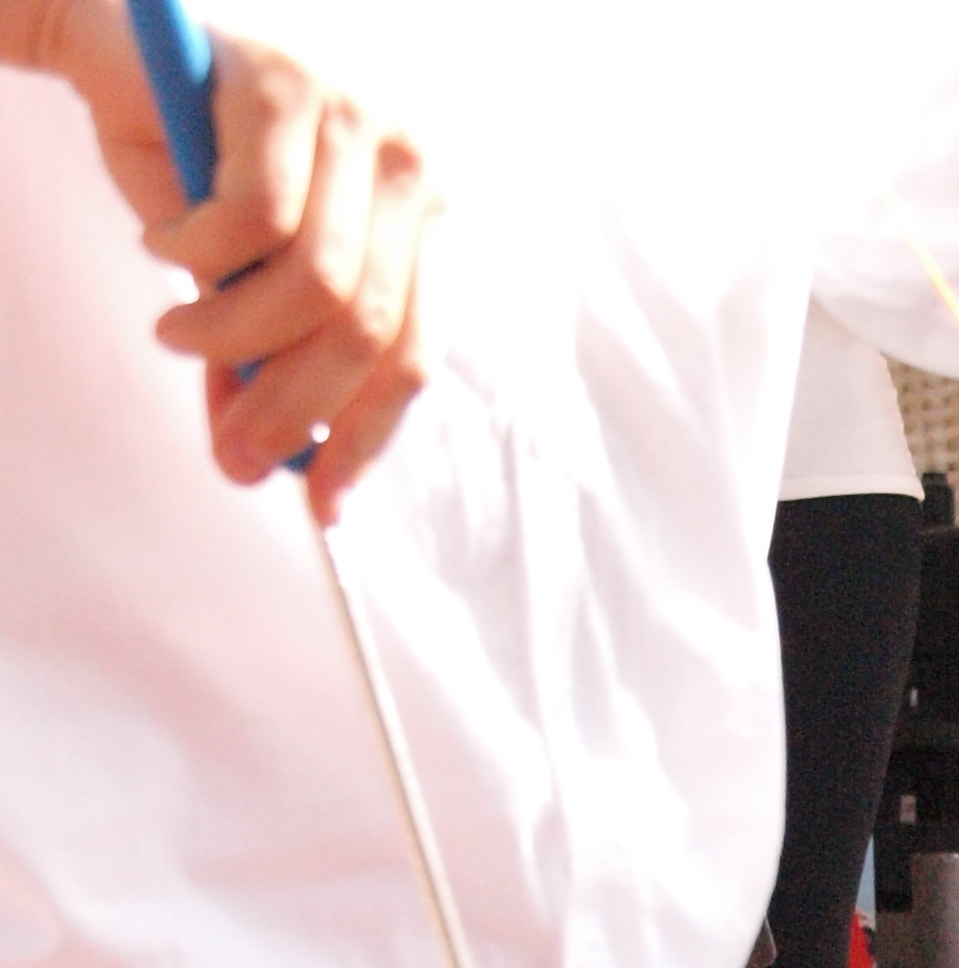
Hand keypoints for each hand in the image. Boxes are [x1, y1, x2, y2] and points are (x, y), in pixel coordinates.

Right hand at [19, 0, 429, 515]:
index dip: (366, 437)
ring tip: (175, 333)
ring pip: (317, 284)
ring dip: (233, 333)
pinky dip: (196, 252)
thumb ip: (262, 366)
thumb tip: (260, 469)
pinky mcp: (287, 86)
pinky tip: (161, 243)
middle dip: (293, 406)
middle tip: (229, 446)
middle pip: (369, 330)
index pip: (416, 354)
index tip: (319, 503)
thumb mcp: (240, 288)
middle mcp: (409, 167)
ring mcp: (357, 117)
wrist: (117, 53)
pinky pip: (254, 218)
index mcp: (421, 223)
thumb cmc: (194, 172)